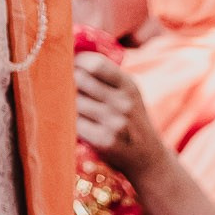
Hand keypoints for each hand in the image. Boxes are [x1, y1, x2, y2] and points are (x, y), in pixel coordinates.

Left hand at [75, 53, 167, 184]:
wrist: (148, 159)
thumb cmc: (130, 120)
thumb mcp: (128, 94)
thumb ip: (106, 76)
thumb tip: (70, 56)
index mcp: (129, 85)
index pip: (95, 64)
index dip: (77, 62)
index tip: (71, 67)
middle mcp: (123, 103)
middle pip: (80, 79)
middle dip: (68, 81)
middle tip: (65, 87)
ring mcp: (114, 123)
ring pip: (74, 101)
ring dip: (67, 103)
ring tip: (70, 107)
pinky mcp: (104, 141)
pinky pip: (75, 123)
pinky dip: (70, 121)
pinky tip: (75, 123)